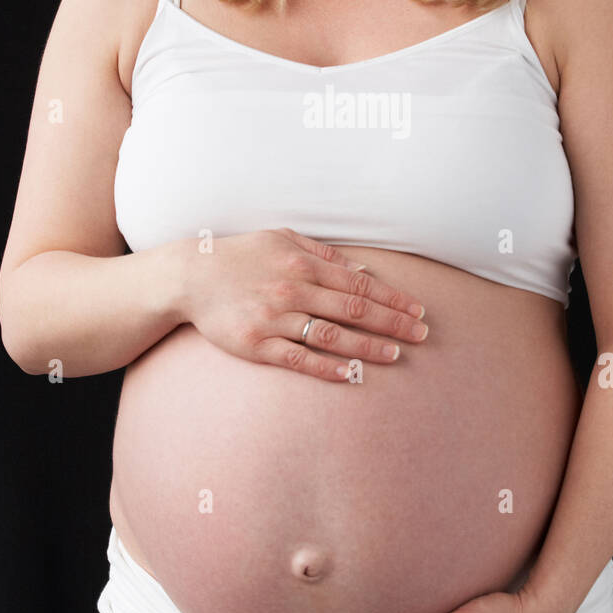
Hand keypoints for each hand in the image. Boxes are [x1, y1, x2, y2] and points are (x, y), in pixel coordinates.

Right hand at [179, 226, 428, 382]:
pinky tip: (352, 373)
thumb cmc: (242, 256)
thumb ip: (324, 254)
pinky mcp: (257, 344)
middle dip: (392, 323)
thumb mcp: (282, 239)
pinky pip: (299, 358)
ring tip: (396, 354)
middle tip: (422, 335)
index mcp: (303, 262)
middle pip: (354, 309)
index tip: (418, 311)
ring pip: (332, 336)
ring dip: (368, 346)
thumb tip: (363, 269)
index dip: (392, 299)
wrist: (190, 276)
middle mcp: (293, 289)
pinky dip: (327, 367)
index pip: (359, 284)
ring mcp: (275, 318)